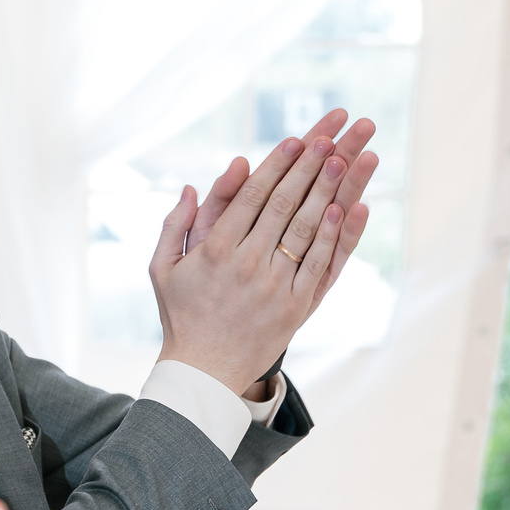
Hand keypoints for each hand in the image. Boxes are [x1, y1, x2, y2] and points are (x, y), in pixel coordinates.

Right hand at [148, 119, 372, 392]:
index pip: (251, 197)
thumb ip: (175, 224)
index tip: (296, 139)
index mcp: (214, 250)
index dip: (277, 165)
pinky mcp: (295, 308)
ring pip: (305, 230)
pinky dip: (333, 236)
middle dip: (308, 167)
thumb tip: (191, 185)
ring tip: (345, 159)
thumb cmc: (182, 314)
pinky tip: (346, 209)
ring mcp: (274, 287)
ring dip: (328, 192)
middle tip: (330, 137)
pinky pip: (318, 266)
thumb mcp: (163, 267)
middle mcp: (246, 264)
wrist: (204, 372)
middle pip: (283, 205)